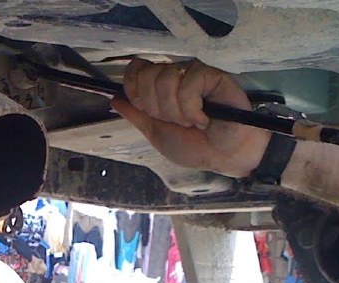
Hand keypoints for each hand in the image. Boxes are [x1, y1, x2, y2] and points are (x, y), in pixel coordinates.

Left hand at [113, 59, 268, 177]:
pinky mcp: (212, 75)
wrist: (223, 156)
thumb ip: (136, 115)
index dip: (136, 91)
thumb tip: (114, 99)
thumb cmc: (195, 146)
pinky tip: (204, 119)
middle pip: (148, 76)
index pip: (135, 70)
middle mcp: (175, 75)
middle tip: (177, 122)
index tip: (149, 111)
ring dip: (177, 112)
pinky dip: (193, 109)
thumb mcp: (157, 134)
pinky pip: (188, 85)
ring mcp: (193, 73)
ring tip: (193, 122)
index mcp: (159, 87)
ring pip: (166, 80)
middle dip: (158, 108)